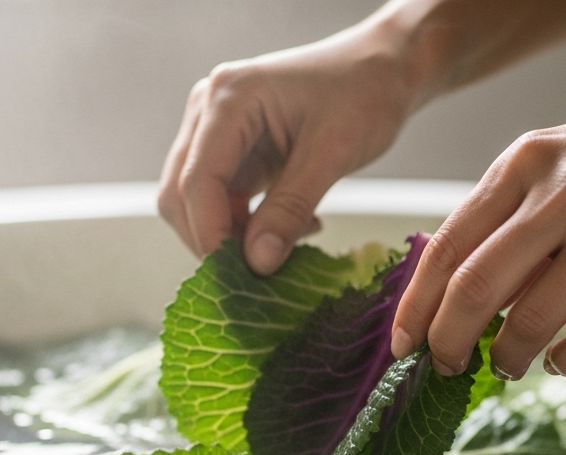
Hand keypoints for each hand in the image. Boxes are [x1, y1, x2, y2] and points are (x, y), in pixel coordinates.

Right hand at [158, 24, 421, 273]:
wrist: (385, 67)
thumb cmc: (366, 92)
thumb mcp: (332, 153)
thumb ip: (290, 208)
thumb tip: (257, 263)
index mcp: (229, 98)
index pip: (196, 181)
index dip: (212, 235)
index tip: (240, 276)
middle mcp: (210, 109)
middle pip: (180, 193)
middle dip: (213, 239)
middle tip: (260, 273)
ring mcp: (218, 127)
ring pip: (197, 200)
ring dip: (232, 234)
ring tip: (286, 246)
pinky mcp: (235, 146)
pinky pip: (224, 197)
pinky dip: (248, 223)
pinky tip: (292, 228)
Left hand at [390, 77, 565, 378]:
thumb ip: (517, 215)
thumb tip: (463, 292)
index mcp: (528, 162)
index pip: (448, 245)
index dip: (416, 305)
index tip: (403, 344)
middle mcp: (564, 191)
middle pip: (474, 288)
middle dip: (448, 342)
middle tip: (446, 368)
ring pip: (531, 320)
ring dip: (511, 358)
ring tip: (514, 366)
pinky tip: (565, 360)